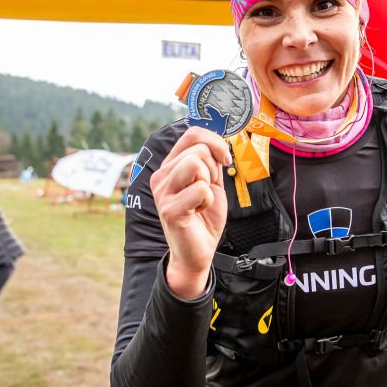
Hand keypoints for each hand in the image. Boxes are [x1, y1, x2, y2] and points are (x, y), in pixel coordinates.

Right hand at [150, 127, 231, 298]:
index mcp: (170, 166)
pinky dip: (207, 201)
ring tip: (202, 200)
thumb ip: (211, 162)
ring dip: (208, 183)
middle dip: (214, 169)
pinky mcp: (169, 209)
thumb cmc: (204, 218)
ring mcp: (162, 192)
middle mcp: (161, 176)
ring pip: (195, 164)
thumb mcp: (210, 183)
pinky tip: (198, 212)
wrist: (198, 252)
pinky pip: (199, 189)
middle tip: (208, 190)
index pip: (192, 134)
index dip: (215, 142)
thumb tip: (219, 141)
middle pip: (198, 150)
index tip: (225, 160)